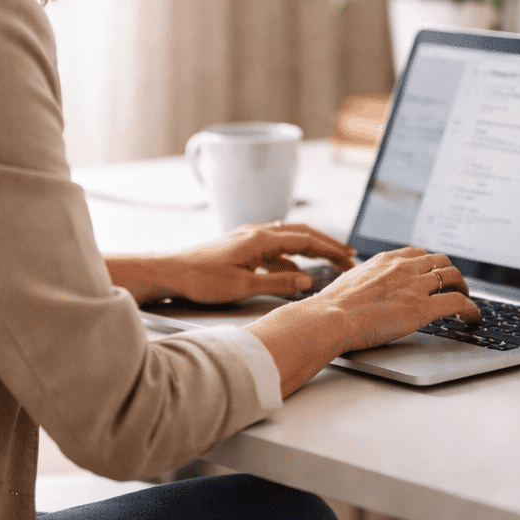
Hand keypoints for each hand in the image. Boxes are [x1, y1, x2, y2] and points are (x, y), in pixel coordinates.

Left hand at [106, 222, 354, 305]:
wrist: (170, 272)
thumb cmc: (201, 279)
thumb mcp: (243, 286)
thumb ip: (277, 284)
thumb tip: (307, 281)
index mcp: (260, 239)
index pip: (304, 240)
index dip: (330, 248)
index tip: (349, 255)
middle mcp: (255, 233)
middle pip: (300, 235)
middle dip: (326, 246)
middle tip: (347, 257)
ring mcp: (247, 239)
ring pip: (287, 241)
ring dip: (309, 251)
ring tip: (327, 264)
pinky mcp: (240, 248)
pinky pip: (273, 250)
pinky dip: (289, 259)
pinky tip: (293, 273)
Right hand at [245, 246, 480, 396]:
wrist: (330, 317)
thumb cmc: (332, 306)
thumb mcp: (349, 281)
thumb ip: (363, 280)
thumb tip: (360, 287)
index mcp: (386, 260)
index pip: (419, 254)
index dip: (431, 264)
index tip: (434, 274)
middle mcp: (404, 267)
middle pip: (441, 262)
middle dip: (451, 275)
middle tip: (455, 288)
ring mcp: (415, 286)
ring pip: (453, 278)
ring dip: (464, 289)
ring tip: (466, 302)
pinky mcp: (423, 308)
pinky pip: (458, 303)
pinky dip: (472, 309)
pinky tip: (473, 318)